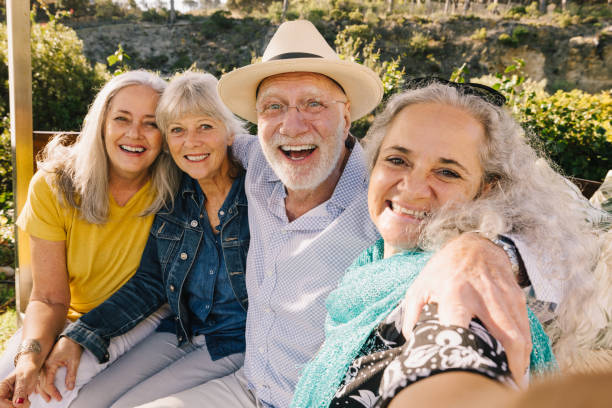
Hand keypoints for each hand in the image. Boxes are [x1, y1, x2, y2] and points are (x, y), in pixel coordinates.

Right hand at [0, 365, 35, 406]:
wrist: (31, 368)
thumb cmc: (27, 370)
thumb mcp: (24, 378)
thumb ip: (20, 391)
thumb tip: (17, 404)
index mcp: (2, 387)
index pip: (0, 400)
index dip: (7, 405)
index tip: (18, 404)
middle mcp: (4, 393)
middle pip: (5, 407)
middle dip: (16, 407)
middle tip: (26, 402)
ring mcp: (9, 398)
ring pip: (12, 407)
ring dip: (21, 407)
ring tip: (27, 401)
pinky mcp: (15, 400)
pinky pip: (18, 407)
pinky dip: (23, 406)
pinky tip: (27, 401)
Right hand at [39, 337, 82, 401]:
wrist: (73, 335)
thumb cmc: (73, 346)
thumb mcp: (74, 361)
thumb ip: (71, 375)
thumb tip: (69, 388)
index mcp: (49, 364)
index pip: (47, 383)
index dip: (53, 392)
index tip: (59, 398)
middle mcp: (44, 364)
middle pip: (40, 383)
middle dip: (46, 393)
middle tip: (51, 400)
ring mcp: (43, 362)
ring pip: (38, 379)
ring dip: (41, 389)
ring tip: (46, 397)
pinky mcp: (46, 361)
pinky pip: (39, 375)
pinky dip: (39, 382)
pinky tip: (40, 387)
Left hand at [401, 233, 530, 384]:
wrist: (473, 244)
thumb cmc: (442, 269)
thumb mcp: (420, 287)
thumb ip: (411, 315)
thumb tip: (412, 342)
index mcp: (455, 293)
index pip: (461, 325)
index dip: (466, 349)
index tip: (466, 369)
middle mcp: (483, 295)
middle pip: (504, 337)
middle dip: (507, 367)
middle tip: (501, 386)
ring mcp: (504, 296)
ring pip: (520, 336)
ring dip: (519, 363)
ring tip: (511, 382)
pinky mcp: (517, 296)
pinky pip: (525, 328)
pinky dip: (523, 350)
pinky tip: (517, 364)